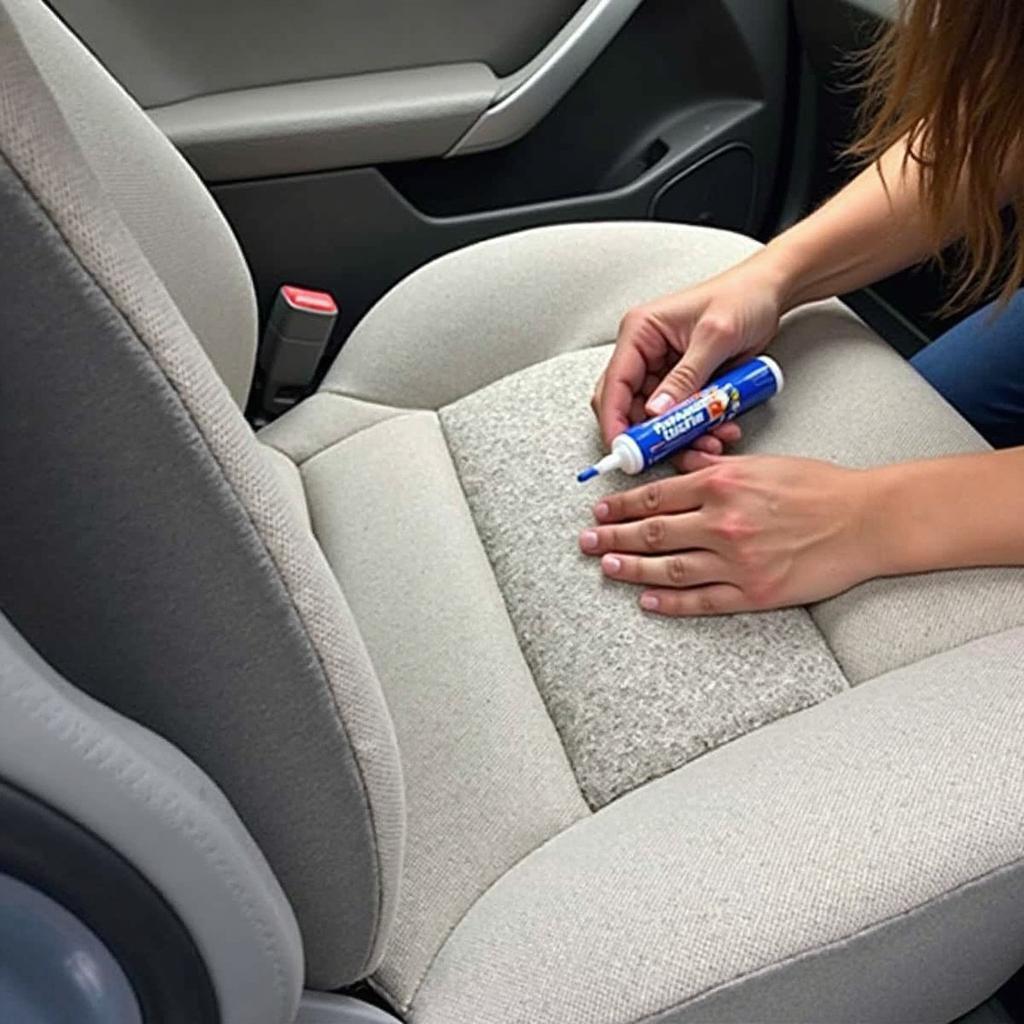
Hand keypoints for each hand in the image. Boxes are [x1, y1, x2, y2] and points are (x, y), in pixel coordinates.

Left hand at [578, 453, 880, 614]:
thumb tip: (675, 468)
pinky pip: (702, 600)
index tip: (600, 512)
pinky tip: (648, 601)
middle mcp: (723, 522)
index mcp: (723, 485)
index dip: (621, 506)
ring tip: (607, 569)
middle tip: (587, 543)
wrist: (865, 520)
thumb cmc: (817, 487)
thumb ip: (712, 468)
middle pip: (653, 533)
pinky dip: (671, 602)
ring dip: (632, 570)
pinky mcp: (754, 592)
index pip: (656, 497)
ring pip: (670, 569)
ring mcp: (737, 561)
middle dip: (613, 538)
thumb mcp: (761, 463)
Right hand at [591, 256, 786, 448]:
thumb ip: (685, 377)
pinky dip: (696, 430)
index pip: (614, 384)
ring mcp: (662, 370)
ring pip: (656, 419)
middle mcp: (645, 353)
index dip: (615, 421)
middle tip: (672, 452)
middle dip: (651, 435)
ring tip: (711, 440)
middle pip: (628, 407)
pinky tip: (719, 430)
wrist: (770, 292)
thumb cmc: (742, 297)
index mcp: (640, 332)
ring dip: (680, 437)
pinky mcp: (682, 384)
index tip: (626, 451)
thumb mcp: (715, 337)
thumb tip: (657, 412)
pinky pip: (680, 417)